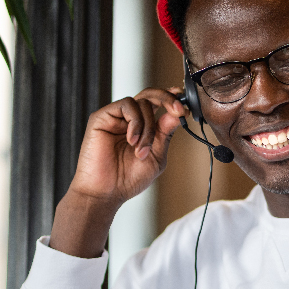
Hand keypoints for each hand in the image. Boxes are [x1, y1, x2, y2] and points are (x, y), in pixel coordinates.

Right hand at [50, 88, 184, 257]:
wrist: (106, 193)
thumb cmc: (128, 179)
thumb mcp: (156, 156)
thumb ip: (165, 134)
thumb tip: (177, 113)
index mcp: (143, 127)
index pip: (157, 104)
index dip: (171, 99)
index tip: (185, 105)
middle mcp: (129, 119)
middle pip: (150, 95)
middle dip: (168, 99)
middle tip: (178, 110)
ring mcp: (116, 117)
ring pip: (141, 102)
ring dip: (148, 127)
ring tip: (141, 150)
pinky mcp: (102, 117)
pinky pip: (126, 105)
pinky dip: (135, 122)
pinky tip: (132, 140)